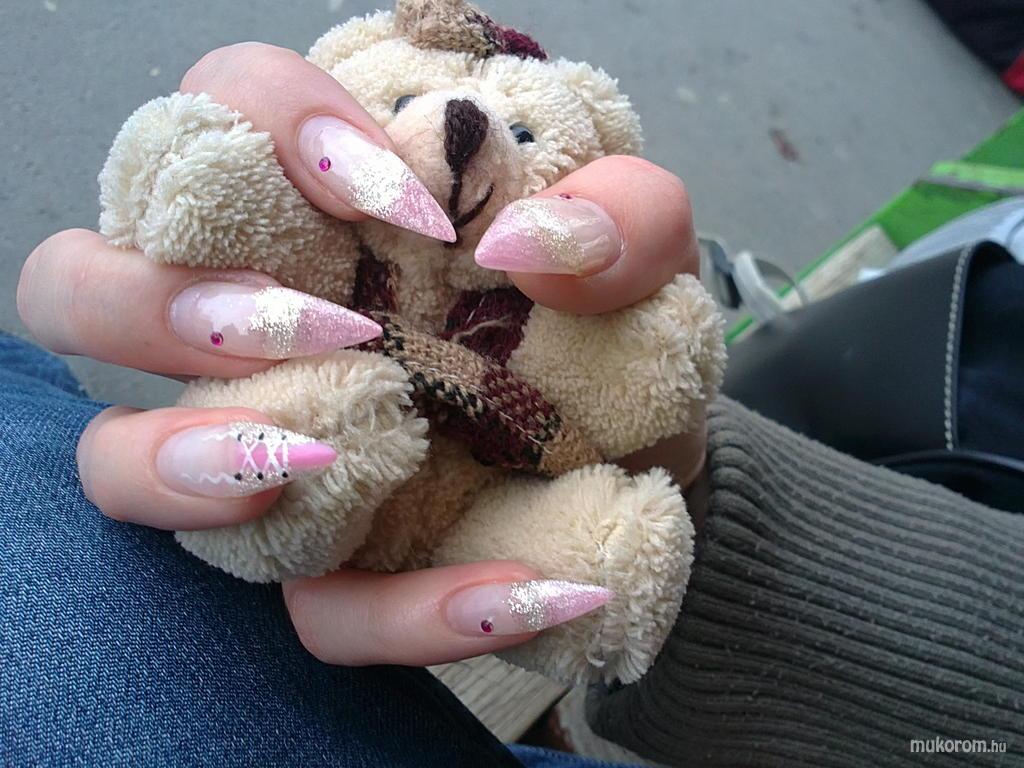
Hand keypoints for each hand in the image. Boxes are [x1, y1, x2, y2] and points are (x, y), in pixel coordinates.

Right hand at [17, 43, 703, 667]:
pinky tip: (519, 591)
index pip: (222, 116)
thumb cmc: (620, 329)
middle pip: (86, 285)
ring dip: (179, 463)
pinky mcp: (332, 565)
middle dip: (157, 302)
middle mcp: (261, 327)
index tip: (401, 202)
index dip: (272, 127)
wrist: (655, 462)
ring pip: (117, 460)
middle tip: (318, 328)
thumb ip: (621, 217)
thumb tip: (533, 244)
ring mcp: (275, 450)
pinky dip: (405, 611)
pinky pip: (312, 608)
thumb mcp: (646, 253)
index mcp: (321, 213)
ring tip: (303, 463)